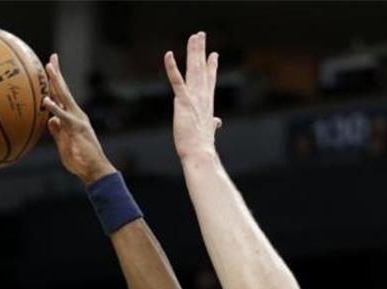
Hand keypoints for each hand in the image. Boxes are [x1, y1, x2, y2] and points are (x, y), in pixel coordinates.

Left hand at [43, 54, 114, 184]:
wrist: (94, 170)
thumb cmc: (80, 161)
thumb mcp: (64, 144)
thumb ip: (57, 132)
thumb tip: (51, 120)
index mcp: (72, 118)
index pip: (62, 97)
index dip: (56, 83)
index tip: (50, 69)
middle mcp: (76, 115)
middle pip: (64, 90)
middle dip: (57, 74)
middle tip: (51, 58)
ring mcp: (77, 120)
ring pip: (65, 97)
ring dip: (56, 82)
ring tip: (49, 68)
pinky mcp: (77, 128)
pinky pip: (63, 116)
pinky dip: (55, 108)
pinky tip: (46, 100)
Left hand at [164, 32, 221, 161]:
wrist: (201, 154)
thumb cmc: (202, 146)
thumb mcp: (208, 131)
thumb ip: (212, 124)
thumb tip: (217, 122)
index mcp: (207, 104)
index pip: (209, 81)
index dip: (211, 67)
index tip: (213, 55)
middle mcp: (202, 98)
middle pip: (202, 69)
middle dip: (201, 51)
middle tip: (201, 35)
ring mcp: (194, 99)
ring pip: (194, 70)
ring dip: (193, 52)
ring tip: (195, 37)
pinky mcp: (183, 102)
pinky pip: (177, 81)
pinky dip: (172, 67)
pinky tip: (168, 54)